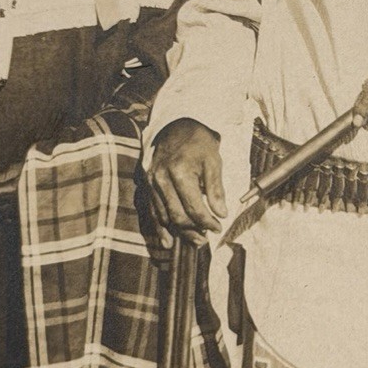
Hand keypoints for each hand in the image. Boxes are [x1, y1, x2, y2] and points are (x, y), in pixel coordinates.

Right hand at [148, 119, 226, 238]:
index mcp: (179, 172)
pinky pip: (152, 210)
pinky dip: (159, 227)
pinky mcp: (146, 185)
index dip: (207, 222)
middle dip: (193, 230)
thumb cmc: (199, 143)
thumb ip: (216, 189)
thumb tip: (221, 213)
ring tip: (195, 240)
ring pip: (164, 217)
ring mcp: (151, 183)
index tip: (218, 227)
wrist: (177, 126)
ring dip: (179, 232)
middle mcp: (161, 179)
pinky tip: (167, 241)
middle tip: (206, 238)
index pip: (194, 207)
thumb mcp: (213, 161)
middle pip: (177, 216)